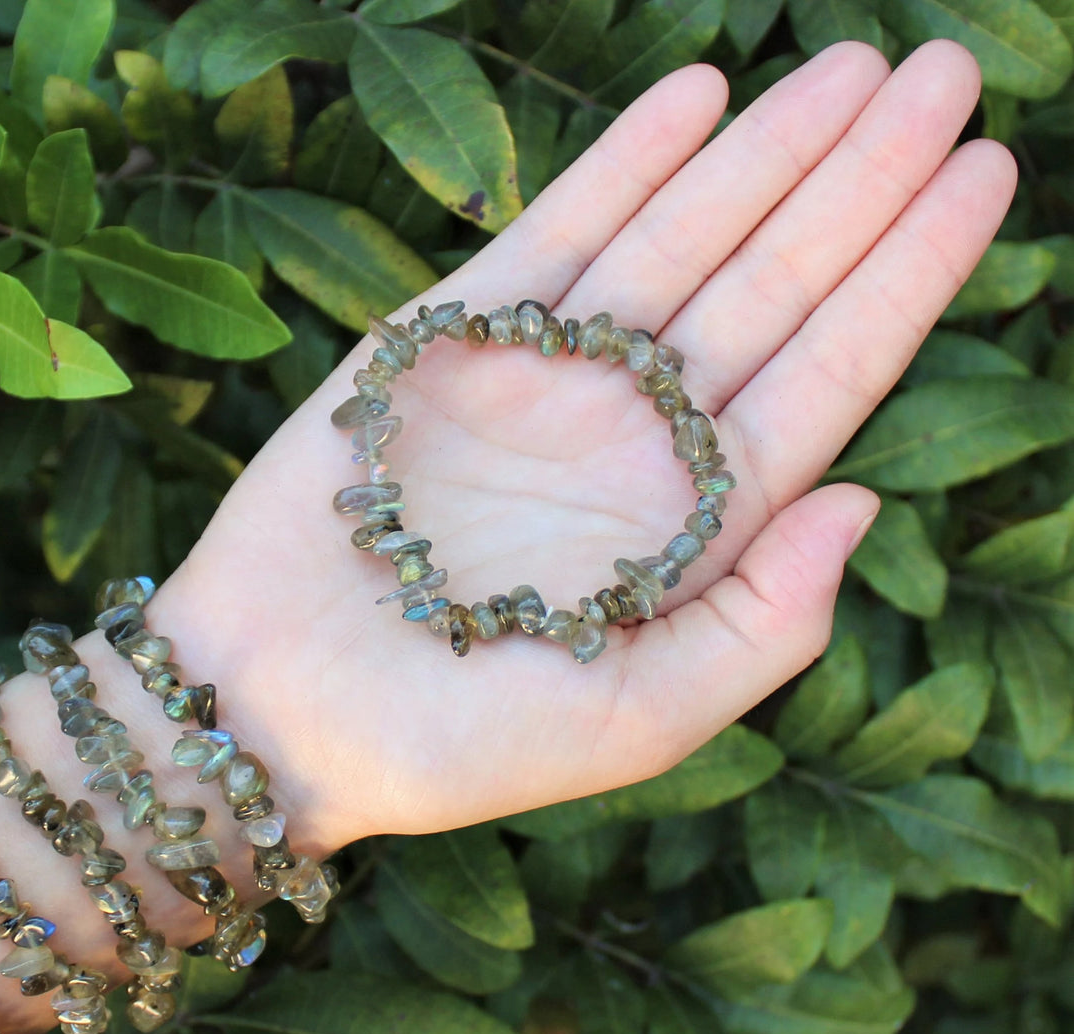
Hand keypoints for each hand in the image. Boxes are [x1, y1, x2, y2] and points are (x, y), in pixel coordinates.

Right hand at [152, 40, 1013, 850]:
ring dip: (763, 151)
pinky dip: (624, 164)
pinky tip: (699, 96)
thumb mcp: (637, 720)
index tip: (983, 176)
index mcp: (691, 523)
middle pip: (772, 286)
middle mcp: (631, 438)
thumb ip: (763, 623)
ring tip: (854, 67)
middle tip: (944, 75)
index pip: (827, 377)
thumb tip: (863, 499)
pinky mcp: (446, 344)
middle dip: (858, 180)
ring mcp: (544, 381)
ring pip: (679, 240)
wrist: (275, 711)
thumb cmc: (455, 741)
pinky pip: (552, 236)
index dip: (908, 274)